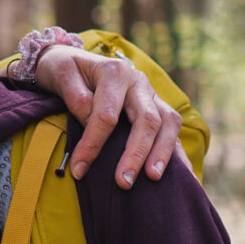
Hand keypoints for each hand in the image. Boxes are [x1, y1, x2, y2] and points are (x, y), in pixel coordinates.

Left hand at [32, 45, 182, 186]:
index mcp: (115, 72)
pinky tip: (183, 175)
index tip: (79, 170)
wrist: (76, 62)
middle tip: (123, 182)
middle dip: (136, 153)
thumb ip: (74, 95)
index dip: (93, 144)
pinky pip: (173, 131)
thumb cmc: (66, 69)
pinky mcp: (158, 109)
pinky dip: (178, 154)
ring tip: (153, 178)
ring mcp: (152, 96)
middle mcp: (138, 83)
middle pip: (146, 119)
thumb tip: (90, 119)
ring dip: (162, 153)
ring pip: (167, 124)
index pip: (107, 114)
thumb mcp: (60, 73)